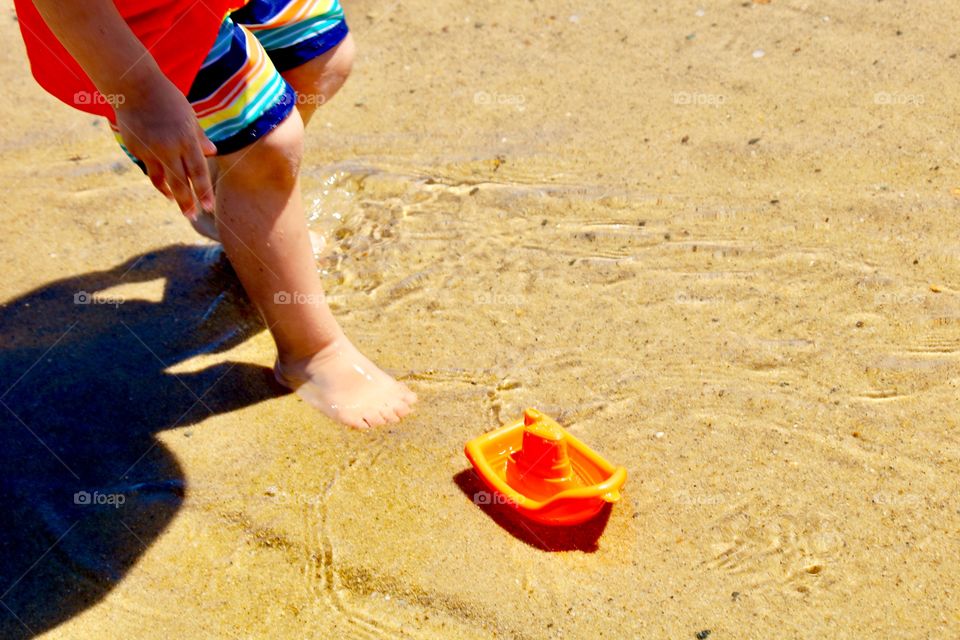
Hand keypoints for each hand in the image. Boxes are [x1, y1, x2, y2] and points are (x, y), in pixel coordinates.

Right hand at [114, 76, 216, 219]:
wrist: (134, 86)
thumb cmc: (167, 99)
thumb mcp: (189, 116)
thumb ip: (199, 137)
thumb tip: (212, 153)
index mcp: (186, 139)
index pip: (198, 172)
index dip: (203, 192)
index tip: (208, 208)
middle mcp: (168, 147)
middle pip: (180, 182)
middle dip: (186, 202)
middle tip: (192, 216)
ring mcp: (150, 150)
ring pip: (161, 180)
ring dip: (170, 193)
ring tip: (176, 202)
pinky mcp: (135, 149)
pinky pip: (149, 167)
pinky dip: (157, 176)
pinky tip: (163, 184)